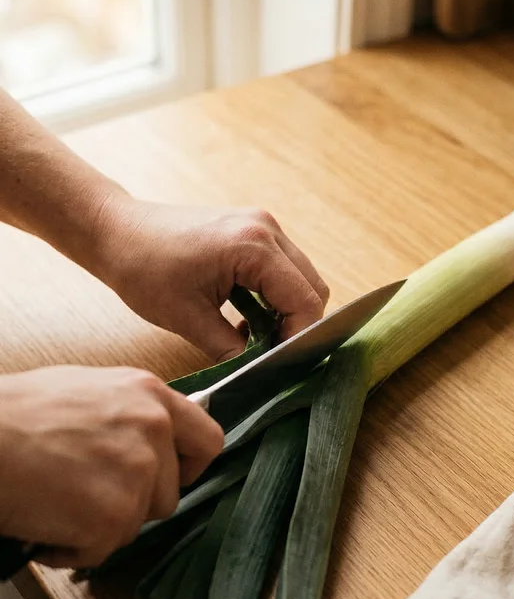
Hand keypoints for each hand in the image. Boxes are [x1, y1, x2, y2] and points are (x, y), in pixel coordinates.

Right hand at [0, 366, 223, 567]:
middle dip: (131, 503)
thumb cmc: (13, 415)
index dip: (190, 466)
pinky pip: (102, 550)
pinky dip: (70, 548)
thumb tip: (147, 439)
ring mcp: (138, 474)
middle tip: (83, 493)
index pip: (207, 440)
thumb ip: (128, 414)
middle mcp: (154, 431)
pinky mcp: (114, 516)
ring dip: (99, 525)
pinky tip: (42, 523)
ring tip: (55, 502)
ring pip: (136, 524)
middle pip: (168, 493)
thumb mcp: (87, 391)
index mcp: (149, 395)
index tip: (172, 477)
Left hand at [89, 195, 329, 361]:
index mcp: (254, 247)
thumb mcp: (188, 319)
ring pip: (303, 278)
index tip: (280, 363)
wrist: (115, 231)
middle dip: (299, 324)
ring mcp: (263, 226)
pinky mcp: (254, 229)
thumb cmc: (143, 269)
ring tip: (259, 336)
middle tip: (271, 352)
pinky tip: (250, 316)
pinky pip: (285, 268)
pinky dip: (277, 295)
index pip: (305, 300)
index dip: (300, 337)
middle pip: (313, 287)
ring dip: (289, 310)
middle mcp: (267, 229)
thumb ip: (233, 348)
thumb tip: (260, 372)